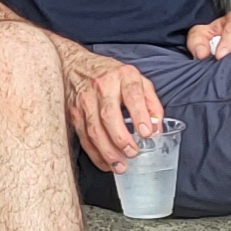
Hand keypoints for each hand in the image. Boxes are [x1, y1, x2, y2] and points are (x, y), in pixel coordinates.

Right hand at [64, 51, 164, 169]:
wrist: (74, 64)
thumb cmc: (111, 74)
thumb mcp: (137, 79)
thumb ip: (151, 102)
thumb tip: (156, 127)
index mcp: (122, 76)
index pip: (132, 95)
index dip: (140, 115)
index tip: (147, 133)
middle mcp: (102, 87)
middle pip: (109, 116)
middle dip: (121, 139)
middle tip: (133, 153)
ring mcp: (85, 100)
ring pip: (94, 130)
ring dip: (108, 151)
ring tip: (121, 166)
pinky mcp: (74, 113)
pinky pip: (83, 137)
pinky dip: (95, 153)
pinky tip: (106, 163)